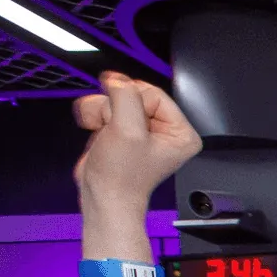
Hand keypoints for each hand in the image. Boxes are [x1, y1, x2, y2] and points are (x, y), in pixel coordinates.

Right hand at [74, 73, 200, 232]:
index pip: (154, 94)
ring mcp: (142, 130)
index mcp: (181, 132)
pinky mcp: (122, 130)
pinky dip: (95, 116)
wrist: (102, 196)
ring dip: (102, 112)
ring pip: (115, 99)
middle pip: (133, 94)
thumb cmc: (122, 177)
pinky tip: (97, 132)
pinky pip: (105, 107)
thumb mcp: (127, 130)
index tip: (123, 119)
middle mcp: (165, 130)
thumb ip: (126, 97)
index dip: (132, 102)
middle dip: (114, 108)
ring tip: (105, 133)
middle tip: (114, 130)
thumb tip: (118, 80)